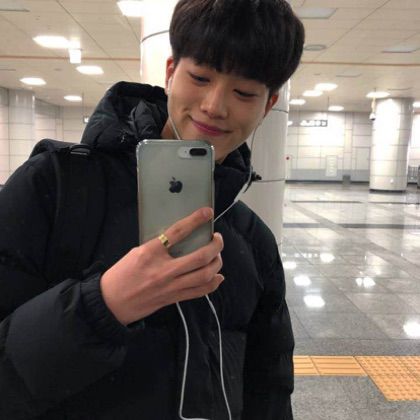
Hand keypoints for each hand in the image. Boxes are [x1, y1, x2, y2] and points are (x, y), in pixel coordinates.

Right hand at [100, 207, 223, 324]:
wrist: (111, 303)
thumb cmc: (122, 275)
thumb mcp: (137, 252)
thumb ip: (158, 245)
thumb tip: (180, 238)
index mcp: (151, 252)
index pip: (178, 232)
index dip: (195, 220)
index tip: (207, 213)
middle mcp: (164, 270)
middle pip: (200, 256)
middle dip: (216, 246)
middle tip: (217, 239)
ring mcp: (170, 286)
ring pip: (205, 275)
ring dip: (217, 263)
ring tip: (217, 256)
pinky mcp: (173, 298)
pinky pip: (200, 292)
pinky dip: (213, 283)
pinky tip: (217, 276)